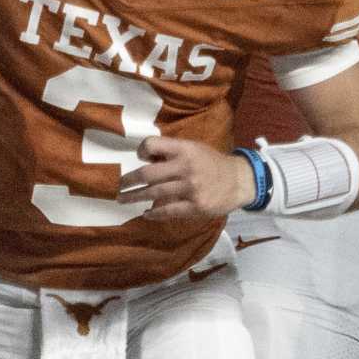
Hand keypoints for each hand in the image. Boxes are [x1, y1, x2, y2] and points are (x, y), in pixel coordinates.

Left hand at [115, 137, 254, 221]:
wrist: (240, 180)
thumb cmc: (212, 163)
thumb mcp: (194, 148)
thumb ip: (172, 152)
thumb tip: (146, 160)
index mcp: (184, 149)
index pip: (152, 144)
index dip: (142, 151)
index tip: (139, 158)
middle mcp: (185, 167)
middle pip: (147, 174)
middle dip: (128, 181)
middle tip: (118, 186)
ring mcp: (190, 188)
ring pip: (154, 194)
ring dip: (135, 198)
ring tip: (123, 200)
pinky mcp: (195, 206)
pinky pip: (168, 211)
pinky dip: (154, 213)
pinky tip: (146, 214)